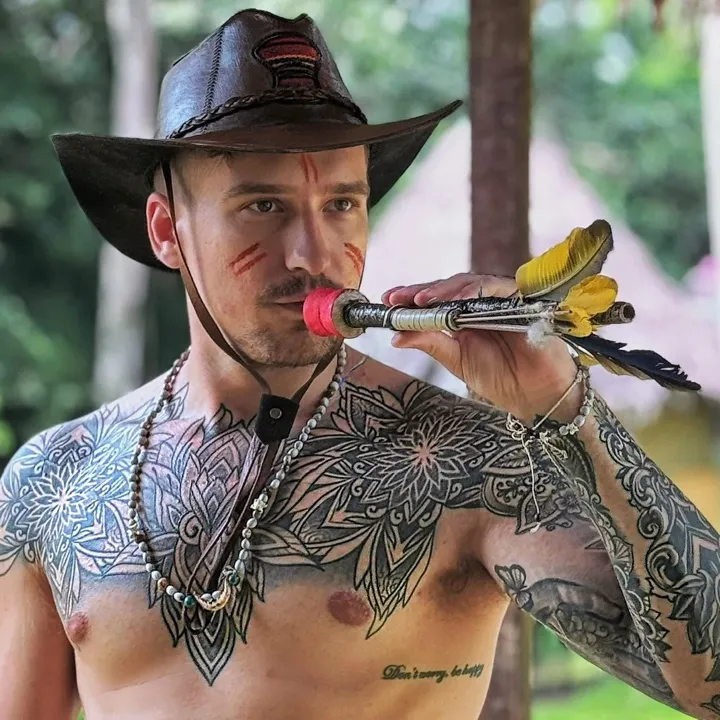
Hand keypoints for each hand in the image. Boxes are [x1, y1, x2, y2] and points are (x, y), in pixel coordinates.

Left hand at [383, 273, 580, 422]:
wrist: (537, 396)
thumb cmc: (500, 377)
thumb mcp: (457, 360)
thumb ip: (431, 343)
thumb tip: (396, 336)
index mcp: (464, 316)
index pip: (435, 300)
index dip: (411, 298)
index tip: (388, 302)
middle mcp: (482, 303)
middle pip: (448, 287)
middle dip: (420, 291)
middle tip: (397, 299)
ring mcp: (501, 299)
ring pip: (469, 283)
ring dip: (442, 291)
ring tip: (420, 301)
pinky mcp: (522, 299)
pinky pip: (495, 289)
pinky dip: (473, 293)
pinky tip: (453, 303)